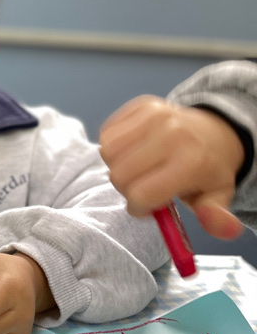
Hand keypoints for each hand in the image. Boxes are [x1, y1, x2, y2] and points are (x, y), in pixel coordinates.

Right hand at [99, 95, 244, 239]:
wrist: (214, 130)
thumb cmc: (208, 170)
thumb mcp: (218, 198)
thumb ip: (218, 219)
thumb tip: (226, 228)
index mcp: (191, 162)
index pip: (140, 194)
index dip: (138, 207)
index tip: (148, 207)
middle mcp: (171, 134)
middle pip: (119, 175)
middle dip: (126, 189)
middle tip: (142, 187)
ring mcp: (154, 115)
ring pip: (107, 152)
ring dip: (116, 166)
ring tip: (137, 168)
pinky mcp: (141, 104)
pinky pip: (106, 132)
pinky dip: (114, 147)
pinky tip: (133, 150)